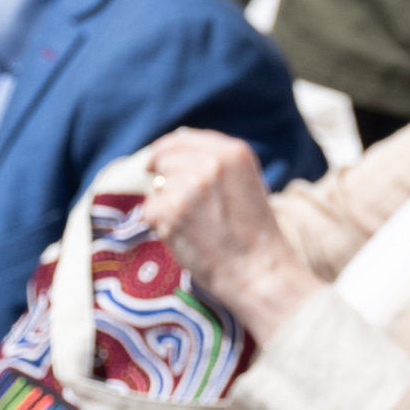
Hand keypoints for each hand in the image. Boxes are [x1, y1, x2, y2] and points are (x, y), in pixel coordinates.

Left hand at [141, 130, 314, 340]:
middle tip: (182, 207)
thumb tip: (172, 155)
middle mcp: (212, 162)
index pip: (183, 138)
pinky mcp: (172, 210)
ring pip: (156, 187)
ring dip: (165, 206)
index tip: (155, 164)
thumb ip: (216, 164)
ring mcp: (190, 185)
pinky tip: (185, 237)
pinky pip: (150, 211)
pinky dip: (160, 226)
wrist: (260, 271)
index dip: (165, 150)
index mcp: (234, 152)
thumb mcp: (246, 183)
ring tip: (193, 226)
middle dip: (164, 181)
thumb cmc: (254, 234)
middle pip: (164, 160)